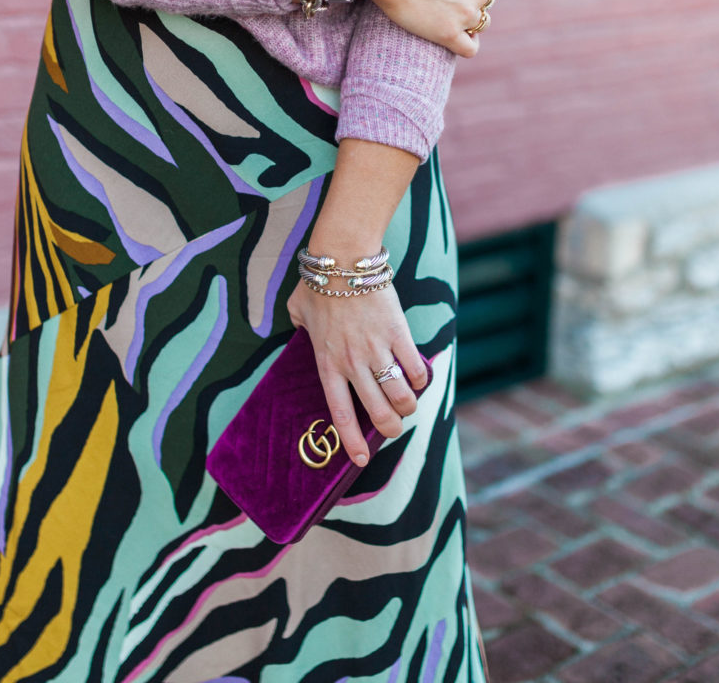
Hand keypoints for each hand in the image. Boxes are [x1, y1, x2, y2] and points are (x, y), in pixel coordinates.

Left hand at [286, 280, 428, 467]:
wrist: (343, 259)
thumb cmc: (316, 284)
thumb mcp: (297, 311)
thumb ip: (299, 328)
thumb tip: (301, 330)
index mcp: (326, 364)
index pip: (341, 414)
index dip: (352, 441)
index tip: (361, 459)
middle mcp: (352, 363)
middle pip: (378, 412)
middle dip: (390, 428)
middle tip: (394, 428)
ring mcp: (377, 350)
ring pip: (401, 396)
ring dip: (408, 407)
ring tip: (408, 405)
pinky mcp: (398, 334)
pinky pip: (417, 368)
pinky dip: (421, 379)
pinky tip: (419, 378)